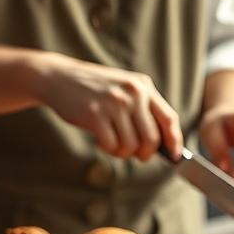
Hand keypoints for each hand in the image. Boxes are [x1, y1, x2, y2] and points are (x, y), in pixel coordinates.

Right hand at [30, 53, 182, 159]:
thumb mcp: (124, 89)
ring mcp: (113, 102)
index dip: (174, 141)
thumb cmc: (94, 90)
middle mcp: (132, 92)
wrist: (59, 77)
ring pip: (131, 146)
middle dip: (144, 154)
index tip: (175, 156)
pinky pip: (112, 146)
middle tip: (133, 154)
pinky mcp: (94, 114)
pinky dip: (108, 150)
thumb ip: (143, 109)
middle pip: (151, 139)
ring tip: (112, 143)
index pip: (169, 119)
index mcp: (143, 86)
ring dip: (123, 153)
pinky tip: (100, 141)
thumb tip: (165, 145)